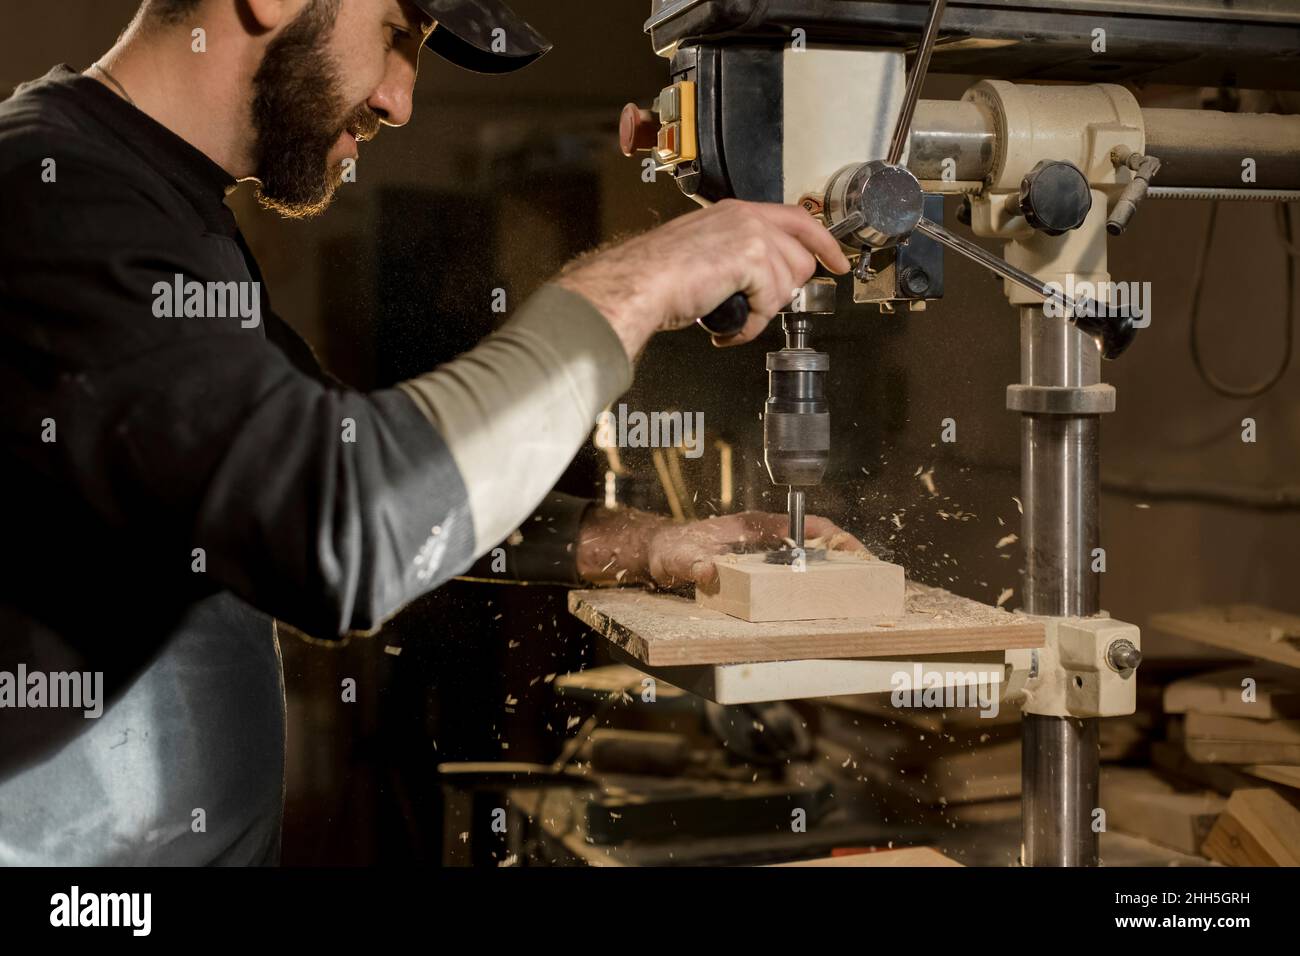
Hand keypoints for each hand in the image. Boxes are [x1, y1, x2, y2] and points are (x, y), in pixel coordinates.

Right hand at [554, 200, 850, 358]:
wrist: (638, 282)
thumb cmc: (655, 274)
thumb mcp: (702, 249)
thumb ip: (733, 253)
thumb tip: (754, 278)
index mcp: (736, 211)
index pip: (798, 218)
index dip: (824, 243)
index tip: (837, 262)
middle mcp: (748, 216)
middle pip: (802, 256)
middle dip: (785, 291)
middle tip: (758, 306)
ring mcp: (752, 235)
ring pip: (789, 283)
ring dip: (762, 311)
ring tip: (734, 317)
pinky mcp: (752, 258)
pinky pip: (771, 302)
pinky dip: (751, 325)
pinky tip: (728, 326)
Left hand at [576, 508, 866, 591]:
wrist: (659, 553)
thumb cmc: (672, 550)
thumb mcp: (680, 559)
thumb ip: (694, 565)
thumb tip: (710, 571)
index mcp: (753, 526)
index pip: (803, 524)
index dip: (833, 535)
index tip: (855, 550)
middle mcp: (764, 535)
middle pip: (815, 539)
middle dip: (845, 553)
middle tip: (870, 572)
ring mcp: (763, 549)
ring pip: (808, 554)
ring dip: (833, 566)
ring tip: (859, 585)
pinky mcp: (759, 565)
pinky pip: (794, 568)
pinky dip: (814, 576)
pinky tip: (824, 594)